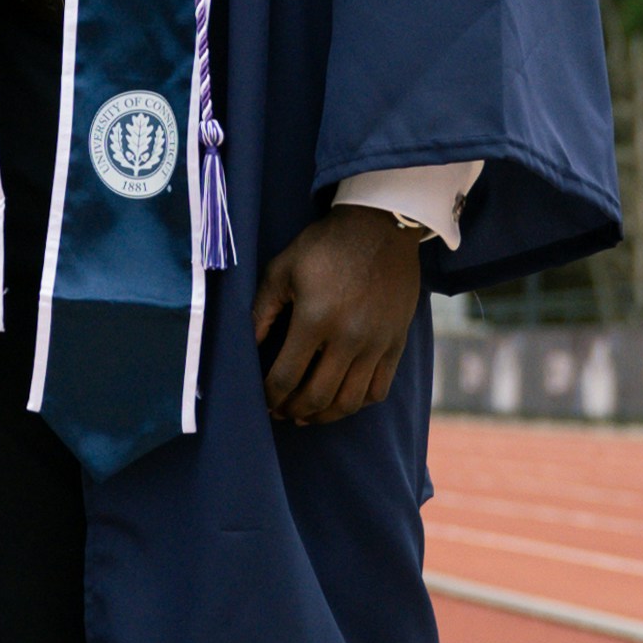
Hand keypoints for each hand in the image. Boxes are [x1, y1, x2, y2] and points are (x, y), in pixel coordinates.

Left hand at [250, 206, 426, 425]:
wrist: (381, 227)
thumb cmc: (325, 246)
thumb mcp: (283, 269)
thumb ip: (261, 311)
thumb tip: (247, 349)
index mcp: (315, 318)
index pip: (286, 377)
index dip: (270, 396)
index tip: (263, 401)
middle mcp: (349, 337)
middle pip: (317, 396)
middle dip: (293, 410)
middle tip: (281, 412)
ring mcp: (377, 343)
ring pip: (350, 401)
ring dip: (324, 415)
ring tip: (307, 414)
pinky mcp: (396, 343)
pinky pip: (378, 390)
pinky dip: (357, 403)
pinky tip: (340, 400)